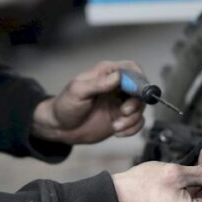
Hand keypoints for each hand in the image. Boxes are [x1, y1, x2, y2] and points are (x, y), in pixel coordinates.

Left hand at [31, 60, 145, 144]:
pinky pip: (137, 122)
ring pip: (141, 107)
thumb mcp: (78, 92)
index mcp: (106, 74)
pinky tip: (118, 132)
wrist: (60, 128)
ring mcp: (120, 102)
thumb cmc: (65, 105)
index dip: (138, 79)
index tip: (135, 93)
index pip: (131, 69)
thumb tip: (117, 77)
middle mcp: (116, 86)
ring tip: (116, 126)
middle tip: (124, 112)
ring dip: (132, 118)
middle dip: (136, 102)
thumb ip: (98, 84)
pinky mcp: (121, 118)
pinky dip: (132, 128)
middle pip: (141, 88)